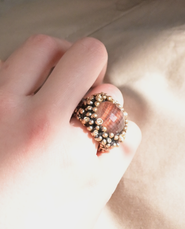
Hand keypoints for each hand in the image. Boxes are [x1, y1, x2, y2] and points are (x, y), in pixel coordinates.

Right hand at [0, 34, 141, 228]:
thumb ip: (10, 96)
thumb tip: (46, 72)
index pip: (43, 46)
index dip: (54, 57)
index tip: (53, 77)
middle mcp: (35, 123)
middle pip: (90, 54)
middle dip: (88, 70)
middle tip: (76, 97)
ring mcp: (71, 152)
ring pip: (112, 94)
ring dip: (103, 110)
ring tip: (79, 138)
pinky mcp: (99, 182)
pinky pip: (129, 134)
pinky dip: (118, 143)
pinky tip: (95, 159)